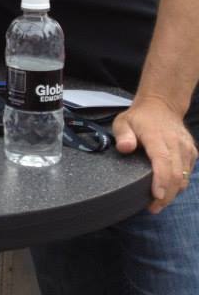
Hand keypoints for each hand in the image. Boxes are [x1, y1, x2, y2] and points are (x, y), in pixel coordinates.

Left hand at [112, 95, 197, 213]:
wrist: (162, 106)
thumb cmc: (139, 118)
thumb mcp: (123, 121)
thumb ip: (122, 135)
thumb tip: (125, 148)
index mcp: (157, 136)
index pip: (163, 160)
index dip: (161, 180)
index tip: (156, 196)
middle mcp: (175, 143)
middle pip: (176, 174)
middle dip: (167, 195)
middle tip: (153, 208)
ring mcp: (186, 148)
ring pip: (184, 176)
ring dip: (173, 193)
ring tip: (158, 204)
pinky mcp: (192, 153)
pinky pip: (188, 173)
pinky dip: (179, 185)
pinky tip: (168, 191)